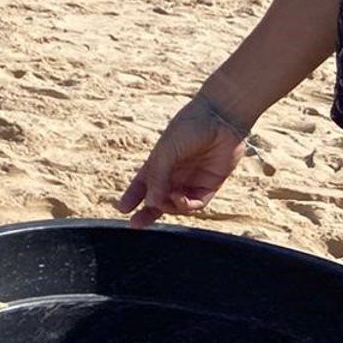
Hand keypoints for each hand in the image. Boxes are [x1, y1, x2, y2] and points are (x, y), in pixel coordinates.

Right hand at [115, 94, 251, 227]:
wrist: (220, 119)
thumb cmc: (188, 128)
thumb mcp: (166, 151)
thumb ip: (157, 177)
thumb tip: (150, 203)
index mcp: (159, 162)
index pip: (143, 183)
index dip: (132, 196)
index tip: (122, 208)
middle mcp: (174, 174)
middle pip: (158, 199)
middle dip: (147, 212)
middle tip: (136, 224)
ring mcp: (191, 180)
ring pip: (176, 205)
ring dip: (169, 206)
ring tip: (170, 197)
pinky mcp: (209, 185)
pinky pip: (196, 203)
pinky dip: (187, 206)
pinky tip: (182, 198)